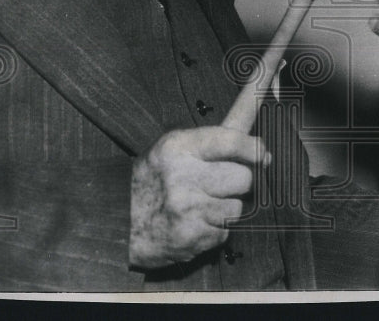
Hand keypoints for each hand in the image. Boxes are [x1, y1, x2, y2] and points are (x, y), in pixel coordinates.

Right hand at [129, 126, 268, 268]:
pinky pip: (224, 232)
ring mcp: (186, 208)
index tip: (263, 152)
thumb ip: (214, 143)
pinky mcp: (189, 237)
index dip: (253, 147)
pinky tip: (194, 224)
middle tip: (220, 185)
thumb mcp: (174, 149)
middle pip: (244, 178)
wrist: (115, 220)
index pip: (229, 141)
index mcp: (178, 147)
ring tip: (202, 206)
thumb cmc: (154, 180)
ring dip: (226, 209)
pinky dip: (215, 231)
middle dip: (239, 183)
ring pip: (237, 207)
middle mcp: (182, 176)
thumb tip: (262, 148)